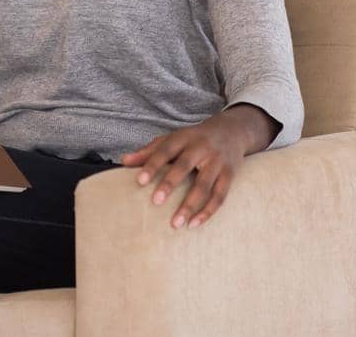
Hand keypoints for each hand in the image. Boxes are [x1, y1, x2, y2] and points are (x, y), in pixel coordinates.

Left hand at [120, 117, 248, 230]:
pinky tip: (194, 224)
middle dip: (170, 183)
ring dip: (190, 206)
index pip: (165, 149)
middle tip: (155, 201)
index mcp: (184, 137)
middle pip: (185, 165)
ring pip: (205, 185)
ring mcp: (218, 162)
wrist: (232, 131)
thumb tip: (123, 161)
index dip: (152, 164)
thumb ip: (149, 151)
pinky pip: (220, 196)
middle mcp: (202, 148)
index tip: (139, 181)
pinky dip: (208, 212)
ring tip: (175, 224)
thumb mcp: (173, 139)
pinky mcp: (230, 175)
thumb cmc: (194, 139)